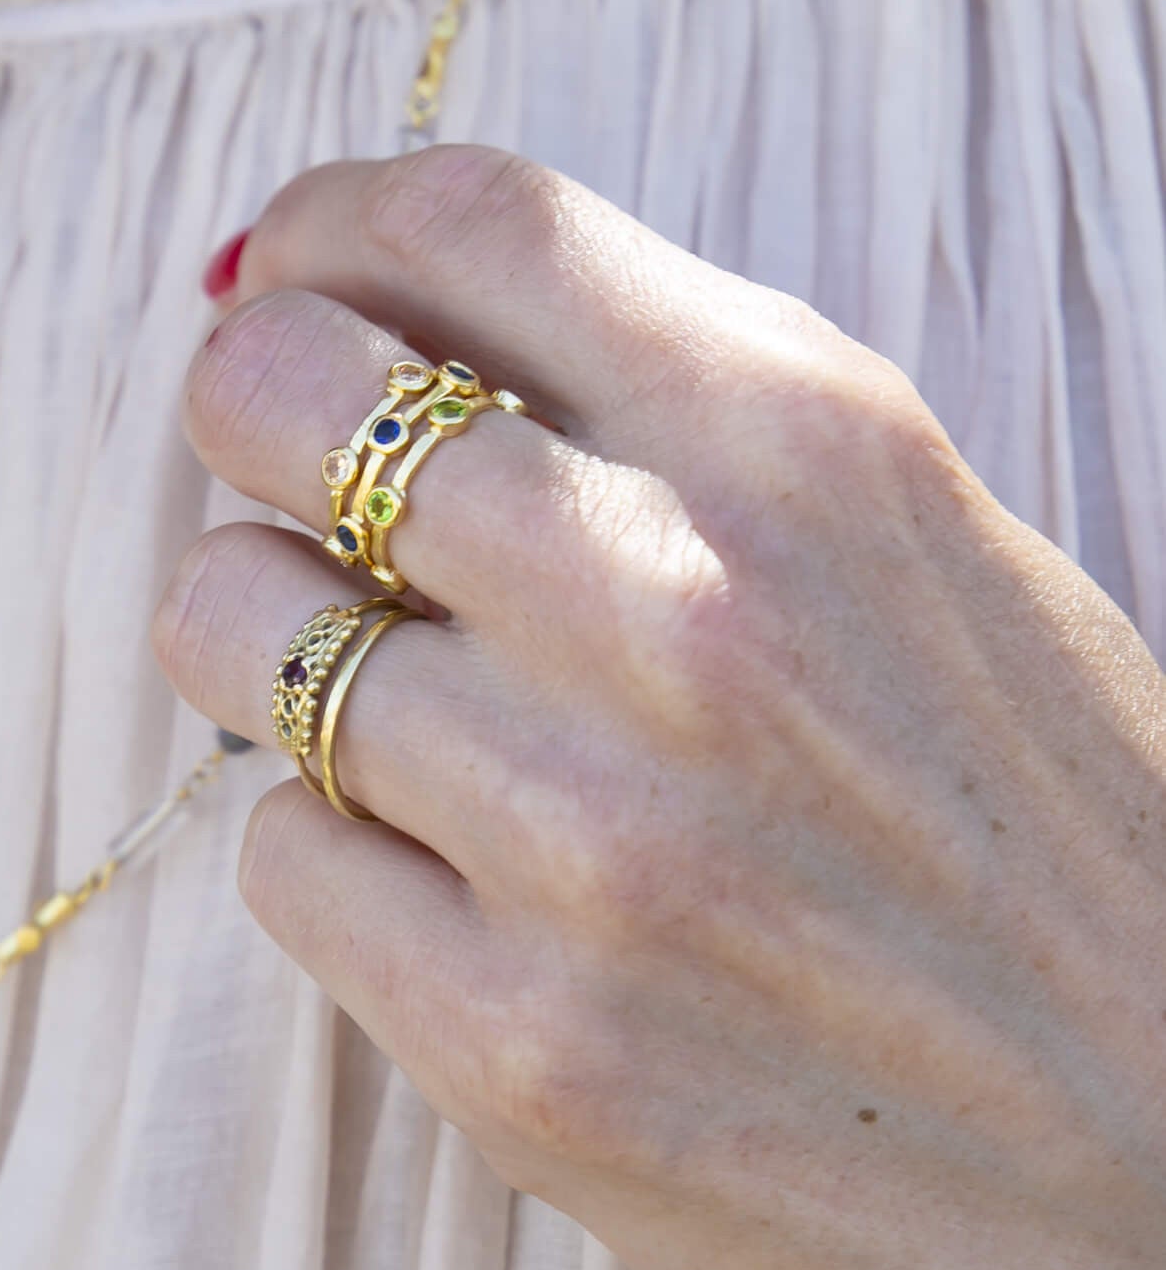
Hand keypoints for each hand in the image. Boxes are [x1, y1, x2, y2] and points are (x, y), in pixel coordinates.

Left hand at [153, 144, 1165, 1269]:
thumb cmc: (1035, 829)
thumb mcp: (904, 534)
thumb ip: (666, 405)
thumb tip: (385, 307)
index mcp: (802, 440)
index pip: (466, 220)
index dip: (329, 226)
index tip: (286, 273)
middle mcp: (683, 609)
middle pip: (284, 393)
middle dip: (246, 411)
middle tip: (288, 480)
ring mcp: (589, 839)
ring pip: (234, 623)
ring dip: (271, 637)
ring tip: (383, 690)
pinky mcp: (519, 1049)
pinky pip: (279, 853)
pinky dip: (331, 841)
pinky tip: (443, 868)